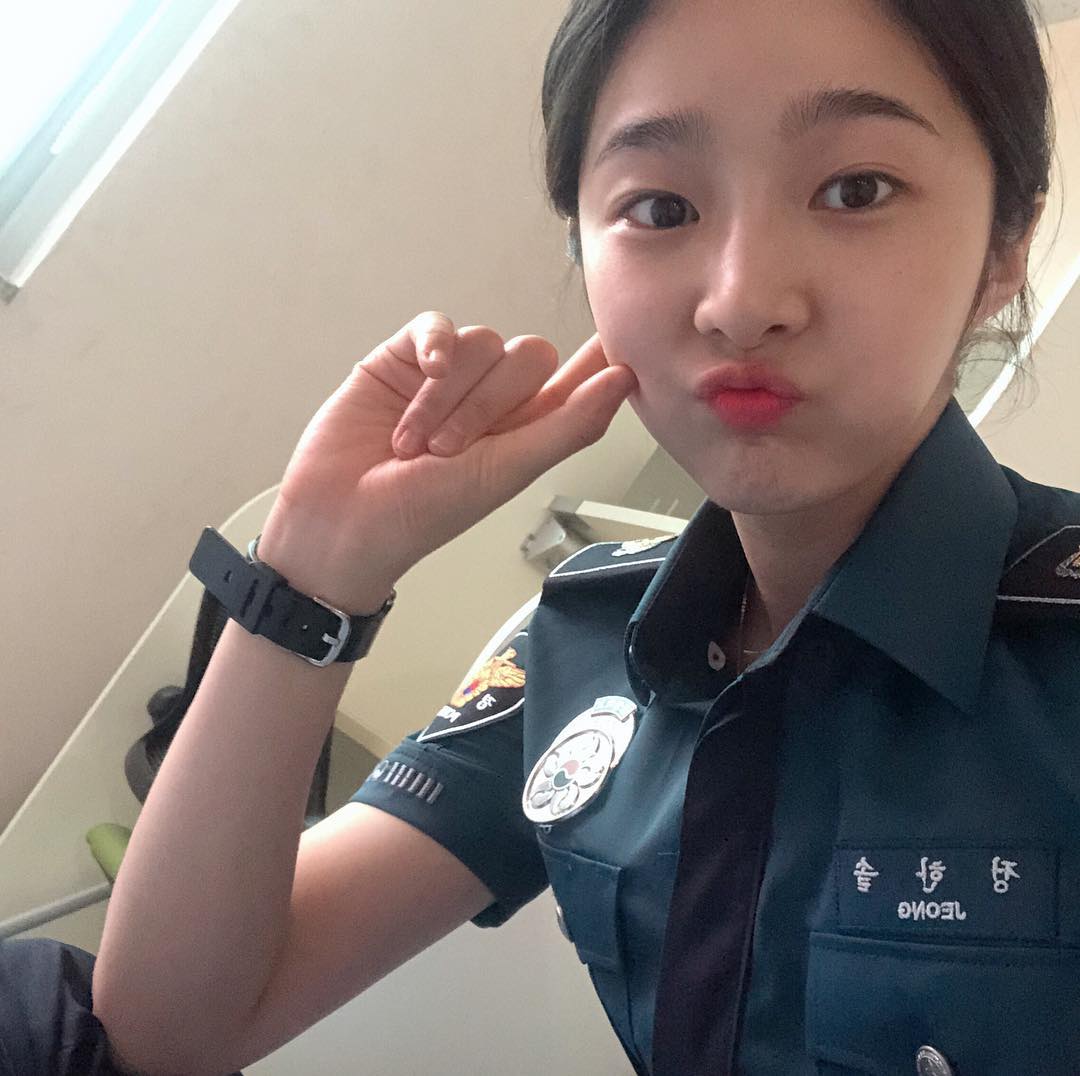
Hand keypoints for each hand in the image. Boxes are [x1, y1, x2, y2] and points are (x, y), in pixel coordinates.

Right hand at [258, 311, 637, 611]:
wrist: (339, 521)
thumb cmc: (419, 515)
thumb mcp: (505, 471)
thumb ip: (568, 425)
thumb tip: (623, 380)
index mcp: (525, 432)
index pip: (576, 382)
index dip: (597, 362)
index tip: (619, 341)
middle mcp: (490, 400)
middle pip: (528, 357)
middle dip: (490, 402)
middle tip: (449, 451)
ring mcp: (447, 377)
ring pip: (480, 344)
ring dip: (447, 397)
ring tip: (413, 445)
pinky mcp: (404, 358)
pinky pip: (438, 326)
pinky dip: (435, 346)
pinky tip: (423, 373)